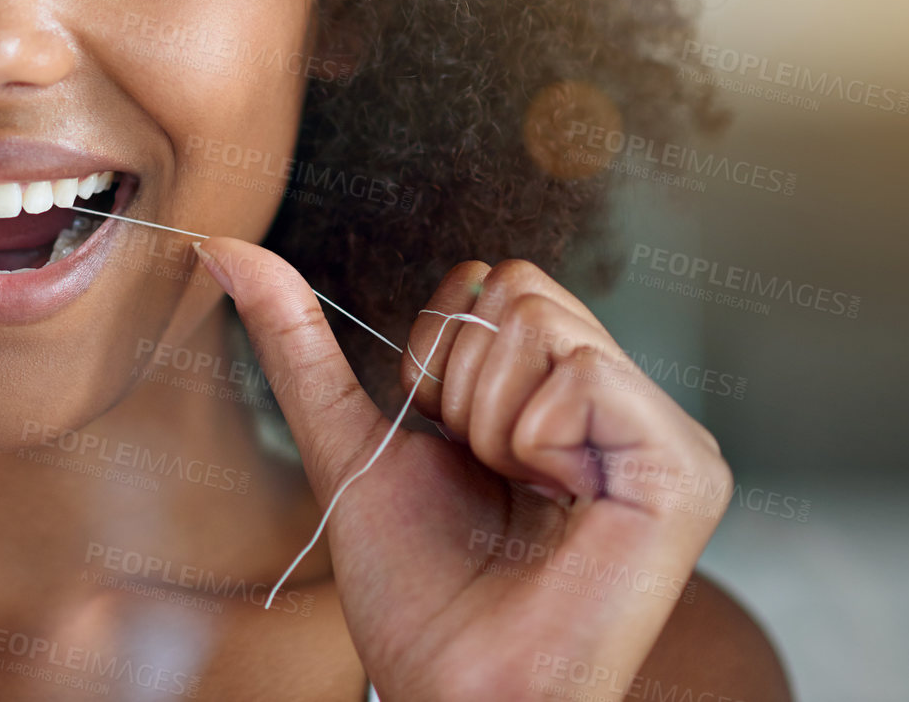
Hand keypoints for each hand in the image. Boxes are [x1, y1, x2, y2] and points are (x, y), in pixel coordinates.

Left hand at [198, 240, 731, 701]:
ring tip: (518, 495)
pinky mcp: (685, 468)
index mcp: (562, 393)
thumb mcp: (348, 436)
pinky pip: (583, 375)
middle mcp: (622, 403)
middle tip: (483, 472)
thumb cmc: (414, 589)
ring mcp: (663, 433)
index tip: (445, 442)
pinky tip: (555, 508)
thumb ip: (296, 341)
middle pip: (517, 286)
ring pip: (542, 323)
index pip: (493, 280)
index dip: (438, 354)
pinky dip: (534, 441)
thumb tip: (222, 250)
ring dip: (491, 419)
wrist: (452, 686)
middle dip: (460, 383)